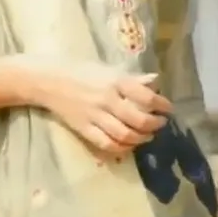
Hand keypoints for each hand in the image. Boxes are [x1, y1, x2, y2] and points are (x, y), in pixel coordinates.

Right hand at [46, 63, 172, 156]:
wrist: (48, 80)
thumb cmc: (80, 70)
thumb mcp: (107, 69)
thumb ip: (131, 78)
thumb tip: (155, 80)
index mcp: (114, 81)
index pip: (145, 96)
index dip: (161, 105)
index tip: (168, 108)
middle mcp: (106, 99)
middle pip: (138, 120)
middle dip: (154, 124)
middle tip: (160, 123)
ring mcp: (94, 116)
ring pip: (125, 135)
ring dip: (141, 138)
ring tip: (148, 135)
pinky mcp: (84, 129)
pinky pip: (106, 144)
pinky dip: (121, 147)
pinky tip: (129, 145)